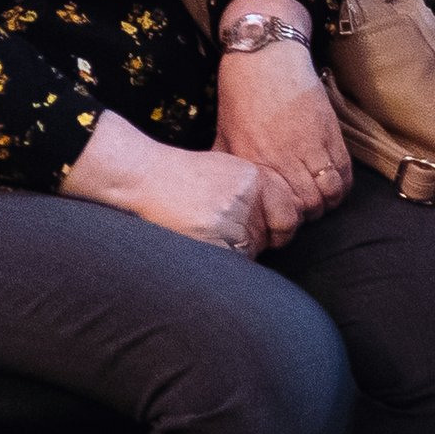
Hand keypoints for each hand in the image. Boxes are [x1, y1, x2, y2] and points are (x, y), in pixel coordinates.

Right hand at [64, 112, 268, 253]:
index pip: (287, 217)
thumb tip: (280, 224)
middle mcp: (249, 199)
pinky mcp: (214, 240)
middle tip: (224, 231)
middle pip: (268, 237)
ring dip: (236, 252)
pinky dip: (222, 262)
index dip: (279, 229)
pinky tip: (202, 243)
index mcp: (257, 180)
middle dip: (254, 242)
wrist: (147, 178)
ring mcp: (232, 221)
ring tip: (208, 233)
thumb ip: (257, 194)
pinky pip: (232, 262)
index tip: (270, 233)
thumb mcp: (230, 171)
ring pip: (250, 252)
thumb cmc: (185, 177)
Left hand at [215, 34, 350, 223]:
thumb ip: (227, 165)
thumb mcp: (223, 133)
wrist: (265, 56)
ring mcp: (310, 145)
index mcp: (255, 163)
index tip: (286, 217)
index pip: (280, 209)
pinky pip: (345, 169)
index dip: (287, 219)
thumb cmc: (241, 94)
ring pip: (330, 191)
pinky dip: (343, 182)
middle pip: (309, 205)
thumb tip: (223, 191)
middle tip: (306, 209)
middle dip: (310, 213)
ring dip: (328, 199)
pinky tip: (334, 181)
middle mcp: (283, 159)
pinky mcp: (329, 131)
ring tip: (322, 196)